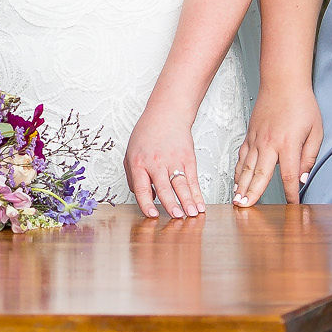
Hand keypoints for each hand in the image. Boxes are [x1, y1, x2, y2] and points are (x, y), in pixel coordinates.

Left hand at [124, 97, 206, 218]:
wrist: (166, 114)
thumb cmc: (147, 134)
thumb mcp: (130, 153)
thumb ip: (133, 177)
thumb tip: (146, 197)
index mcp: (139, 163)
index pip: (141, 188)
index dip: (146, 204)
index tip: (152, 215)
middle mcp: (156, 163)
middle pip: (164, 187)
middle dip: (171, 204)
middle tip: (176, 217)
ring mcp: (173, 161)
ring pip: (180, 184)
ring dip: (187, 201)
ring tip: (192, 214)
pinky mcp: (187, 159)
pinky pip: (192, 180)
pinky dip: (197, 194)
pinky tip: (200, 204)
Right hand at [234, 84, 322, 206]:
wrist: (283, 82)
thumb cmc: (302, 104)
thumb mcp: (316, 131)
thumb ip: (309, 156)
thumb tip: (303, 177)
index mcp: (288, 144)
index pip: (289, 176)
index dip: (291, 193)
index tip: (293, 205)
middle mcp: (269, 143)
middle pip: (259, 175)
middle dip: (252, 193)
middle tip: (244, 208)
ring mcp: (256, 138)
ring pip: (246, 166)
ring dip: (241, 184)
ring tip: (237, 199)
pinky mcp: (250, 134)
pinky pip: (242, 155)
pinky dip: (238, 168)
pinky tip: (237, 178)